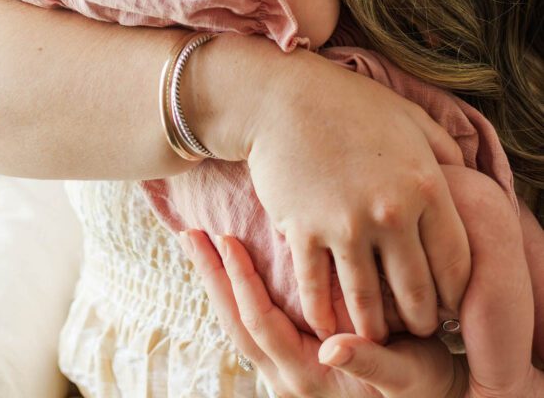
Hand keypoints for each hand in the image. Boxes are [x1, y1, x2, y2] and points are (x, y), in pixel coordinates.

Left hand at [180, 230, 466, 397]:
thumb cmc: (424, 383)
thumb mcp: (407, 373)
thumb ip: (370, 361)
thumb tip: (332, 345)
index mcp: (310, 376)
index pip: (260, 321)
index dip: (242, 280)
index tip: (226, 238)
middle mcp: (290, 378)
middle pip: (236, 322)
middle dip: (213, 276)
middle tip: (191, 233)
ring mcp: (287, 371)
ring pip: (239, 323)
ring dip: (219, 282)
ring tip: (202, 244)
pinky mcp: (293, 359)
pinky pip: (254, 322)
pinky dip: (238, 291)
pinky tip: (232, 265)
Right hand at [242, 52, 470, 343]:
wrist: (281, 96)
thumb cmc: (349, 103)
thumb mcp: (411, 117)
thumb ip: (446, 152)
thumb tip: (468, 182)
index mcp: (426, 186)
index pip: (455, 264)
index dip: (455, 293)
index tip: (447, 302)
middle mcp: (391, 213)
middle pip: (417, 294)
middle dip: (421, 320)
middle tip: (416, 325)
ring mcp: (345, 225)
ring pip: (368, 304)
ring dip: (375, 329)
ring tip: (377, 334)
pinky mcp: (303, 231)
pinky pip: (317, 292)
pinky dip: (323, 317)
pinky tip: (328, 325)